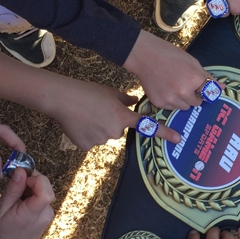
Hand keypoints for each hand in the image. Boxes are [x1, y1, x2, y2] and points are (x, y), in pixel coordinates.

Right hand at [0, 168, 54, 238]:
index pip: (45, 191)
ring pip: (44, 191)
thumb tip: (21, 170)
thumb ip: (13, 190)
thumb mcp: (0, 210)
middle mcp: (45, 214)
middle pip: (46, 188)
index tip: (21, 178)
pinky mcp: (46, 216)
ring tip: (15, 198)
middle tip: (15, 184)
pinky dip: (32, 196)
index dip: (36, 179)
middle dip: (32, 180)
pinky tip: (20, 204)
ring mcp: (48, 215)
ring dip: (31, 188)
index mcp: (32, 213)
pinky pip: (42, 199)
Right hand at [48, 79, 180, 149]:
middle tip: (98, 110)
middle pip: (119, 130)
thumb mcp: (110, 92)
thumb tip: (135, 101)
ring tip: (86, 115)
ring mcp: (101, 140)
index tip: (178, 138)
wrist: (62, 99)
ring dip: (99, 127)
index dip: (164, 133)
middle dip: (112, 122)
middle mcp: (115, 131)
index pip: (148, 126)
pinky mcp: (86, 146)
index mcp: (123, 116)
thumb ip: (125, 100)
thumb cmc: (87, 92)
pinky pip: (91, 141)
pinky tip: (79, 123)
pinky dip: (87, 134)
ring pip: (105, 135)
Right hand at [124, 30, 213, 110]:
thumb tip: (222, 87)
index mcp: (194, 79)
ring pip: (184, 107)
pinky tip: (164, 89)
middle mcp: (183, 92)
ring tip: (174, 86)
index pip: (208, 94)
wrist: (144, 55)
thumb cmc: (170, 55)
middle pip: (196, 103)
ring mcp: (170, 99)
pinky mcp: (159, 103)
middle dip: (193, 96)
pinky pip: (171, 108)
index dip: (205, 91)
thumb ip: (207, 76)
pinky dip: (170, 101)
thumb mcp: (192, 62)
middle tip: (185, 85)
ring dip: (182, 100)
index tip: (202, 89)